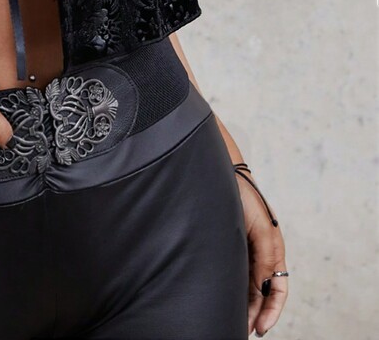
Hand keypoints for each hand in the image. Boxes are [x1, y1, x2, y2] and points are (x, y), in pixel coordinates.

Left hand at [238, 176, 288, 336]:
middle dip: (254, 313)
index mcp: (273, 250)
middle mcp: (261, 253)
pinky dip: (233, 288)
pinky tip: (223, 298)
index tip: (260, 330)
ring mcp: (245, 249)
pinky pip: (236, 273)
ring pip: (247, 285)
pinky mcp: (229, 244)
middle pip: (262, 293)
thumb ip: (264, 259)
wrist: (218, 172)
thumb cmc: (241, 195)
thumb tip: (263, 288)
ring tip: (232, 322)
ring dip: (243, 304)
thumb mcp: (258, 229)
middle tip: (241, 331)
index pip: (278, 291)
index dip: (271, 312)